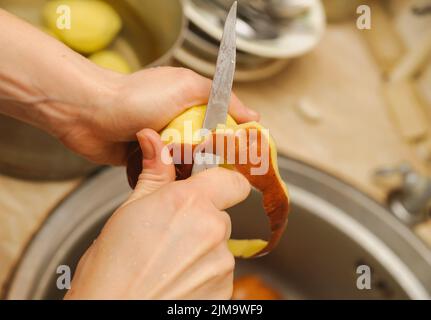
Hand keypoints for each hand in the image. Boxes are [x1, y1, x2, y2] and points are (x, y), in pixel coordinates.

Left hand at [57, 66, 258, 164]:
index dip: (235, 141)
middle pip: (208, 149)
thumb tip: (254, 116)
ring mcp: (163, 143)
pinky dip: (169, 178)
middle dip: (210, 160)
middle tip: (211, 169)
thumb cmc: (136, 97)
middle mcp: (179, 123)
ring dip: (188, 171)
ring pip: (189, 165)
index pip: (225, 125)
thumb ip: (221, 98)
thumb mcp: (186, 87)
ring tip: (185, 174)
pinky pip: (167, 175)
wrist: (88, 114)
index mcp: (192, 103)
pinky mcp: (147, 161)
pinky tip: (170, 183)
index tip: (245, 158)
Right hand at [65, 129, 250, 298]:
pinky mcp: (223, 290)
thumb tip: (154, 141)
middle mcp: (212, 230)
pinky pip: (218, 272)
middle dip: (201, 219)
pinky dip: (203, 273)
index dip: (223, 183)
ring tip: (168, 261)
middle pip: (220, 215)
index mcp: (189, 202)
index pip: (233, 181)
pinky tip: (176, 278)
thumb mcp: (128, 212)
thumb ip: (154, 175)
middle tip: (171, 232)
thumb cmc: (111, 269)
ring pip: (218, 245)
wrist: (112, 311)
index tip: (212, 188)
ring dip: (201, 249)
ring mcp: (221, 262)